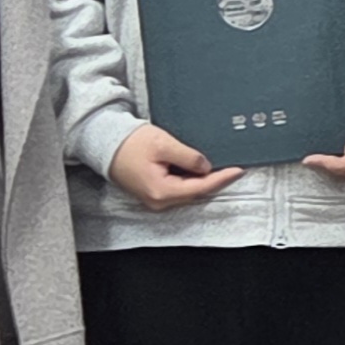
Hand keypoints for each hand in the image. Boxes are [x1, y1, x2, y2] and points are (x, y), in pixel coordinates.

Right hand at [108, 123, 241, 209]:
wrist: (106, 144)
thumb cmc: (130, 143)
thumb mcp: (163, 144)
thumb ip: (188, 157)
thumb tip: (206, 166)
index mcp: (161, 191)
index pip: (200, 188)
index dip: (222, 179)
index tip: (238, 171)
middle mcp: (159, 201)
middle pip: (196, 193)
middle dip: (215, 181)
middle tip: (233, 168)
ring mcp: (155, 199)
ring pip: (188, 192)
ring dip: (203, 181)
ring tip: (220, 167)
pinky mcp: (153, 193)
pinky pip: (179, 189)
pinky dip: (191, 181)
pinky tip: (199, 170)